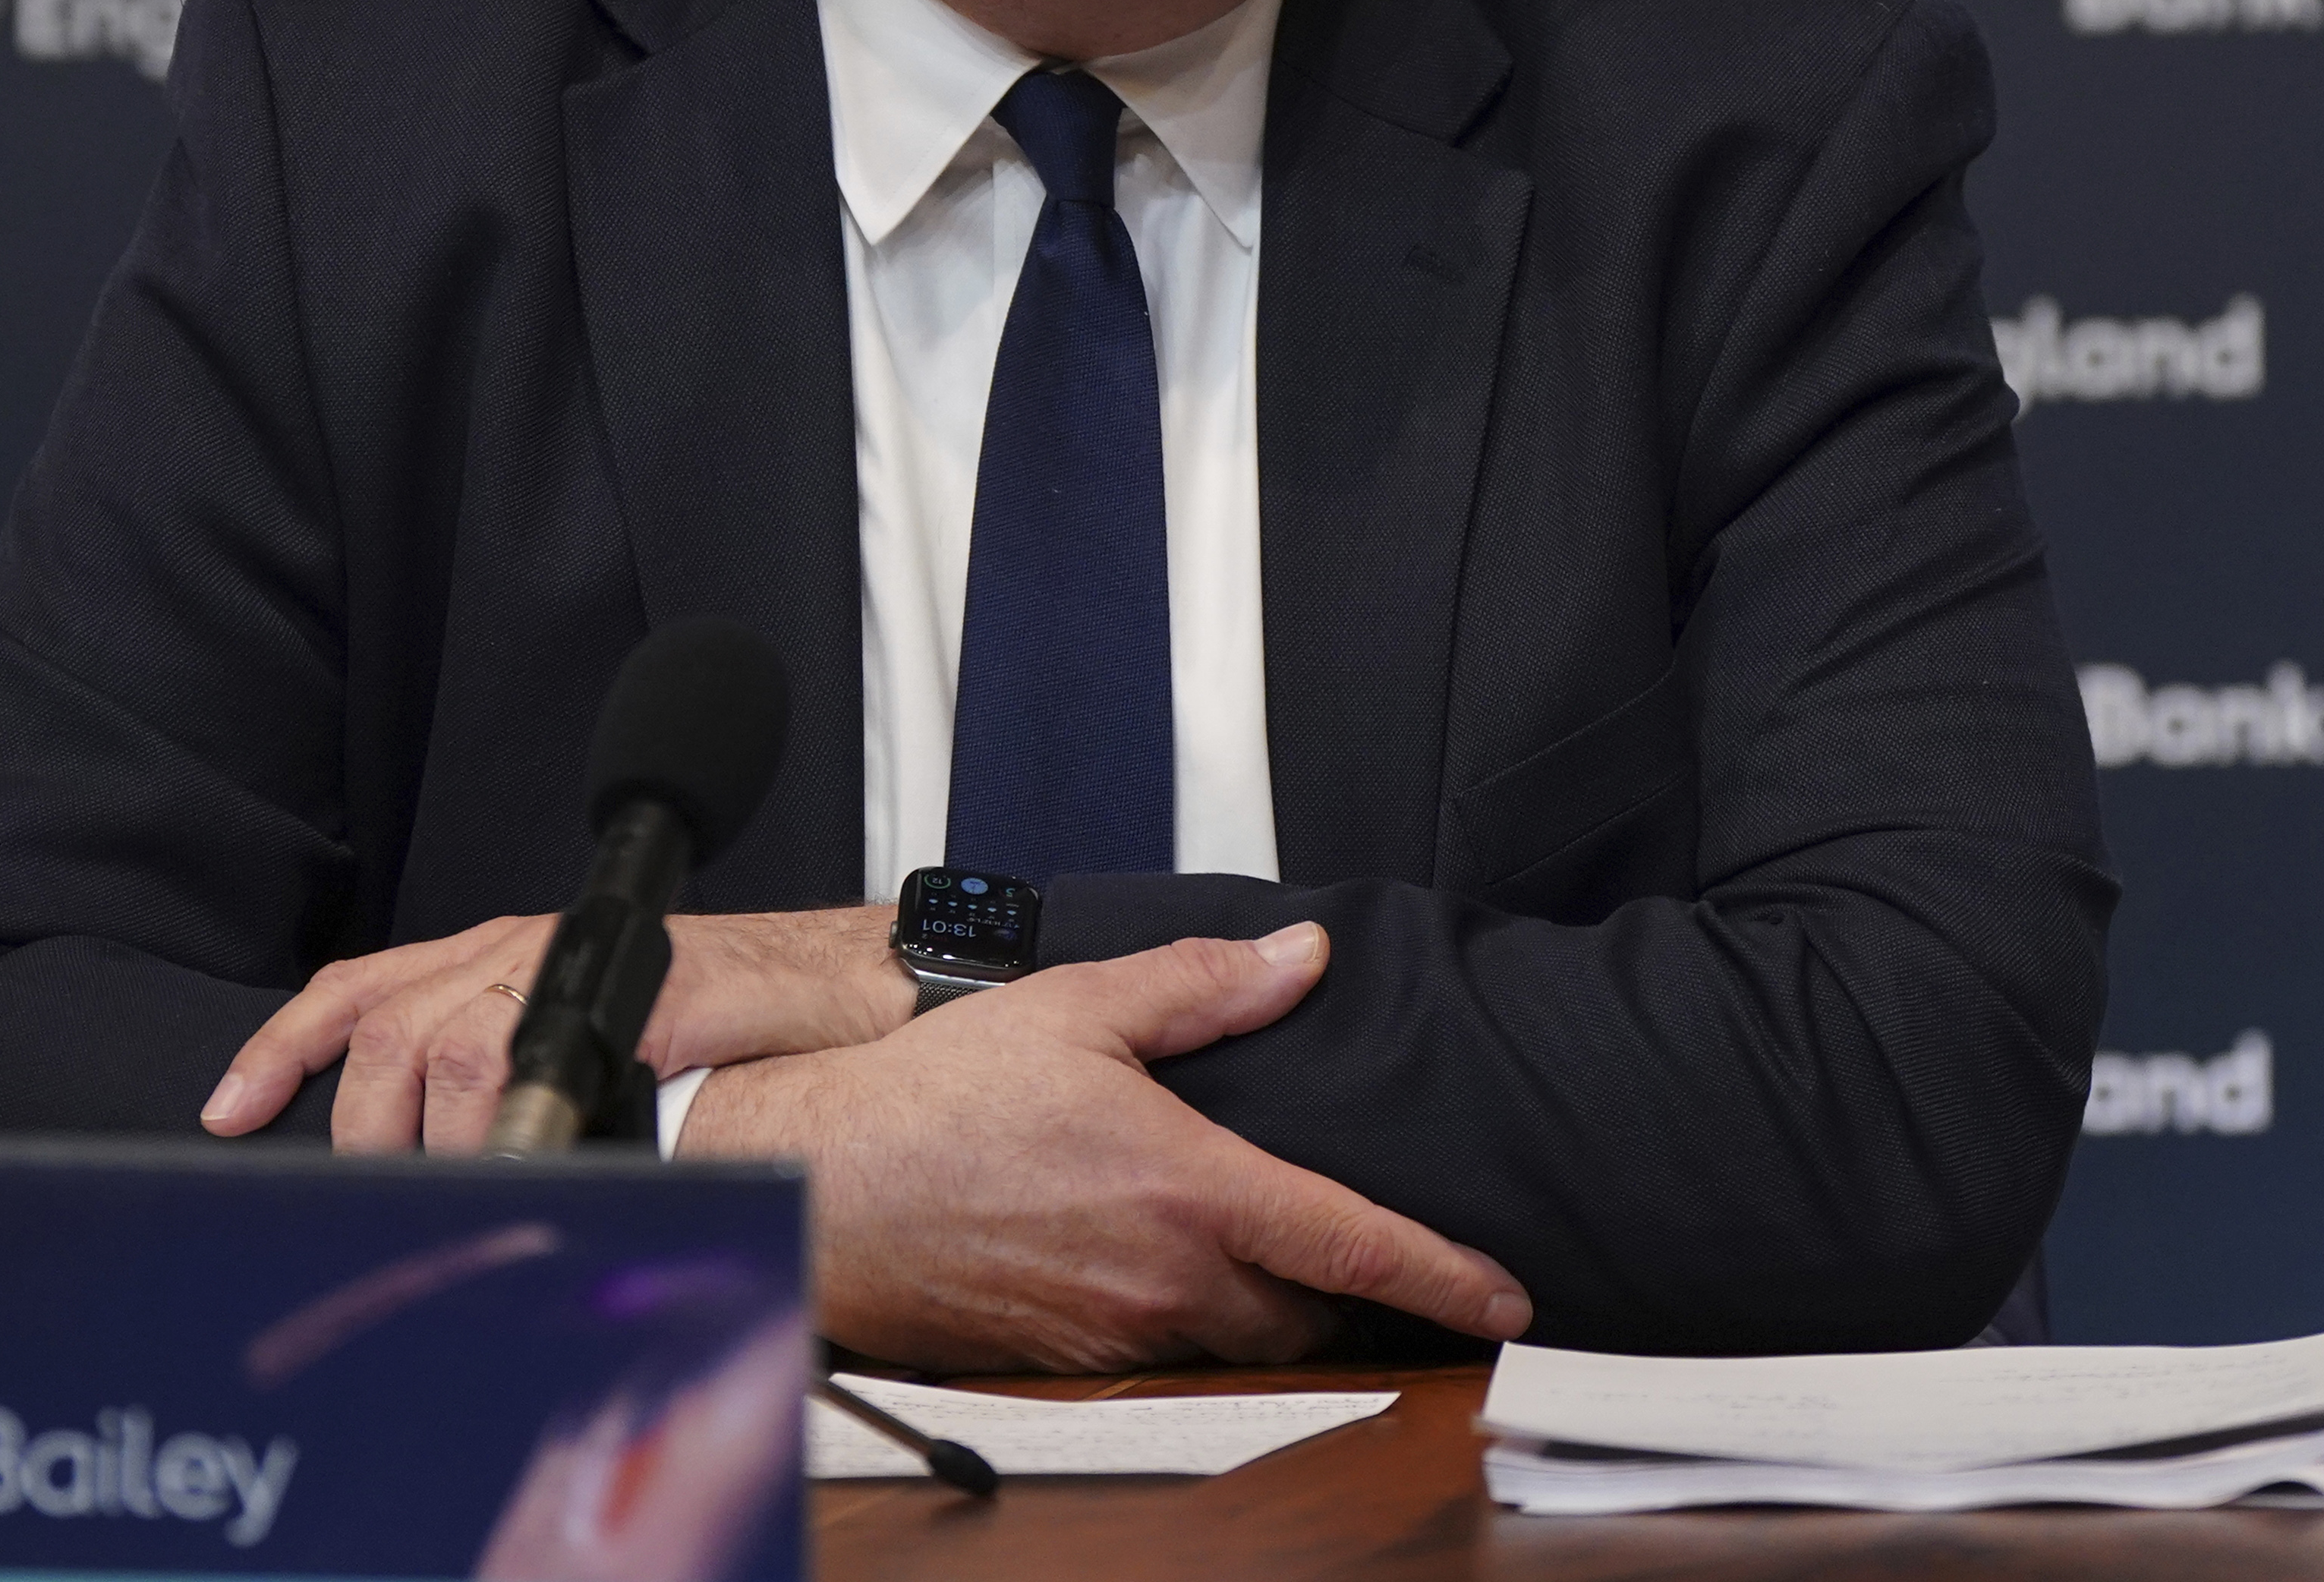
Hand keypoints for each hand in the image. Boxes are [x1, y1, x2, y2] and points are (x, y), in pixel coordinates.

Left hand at [200, 901, 906, 1148]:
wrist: (841, 992)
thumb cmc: (728, 1031)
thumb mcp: (589, 1049)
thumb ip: (513, 1087)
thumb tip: (438, 1171)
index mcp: (501, 956)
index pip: (361, 990)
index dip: (284, 1046)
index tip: (231, 1107)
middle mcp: (523, 948)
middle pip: (388, 1031)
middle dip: (367, 1127)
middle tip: (395, 1194)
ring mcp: (577, 963)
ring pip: (443, 1045)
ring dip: (439, 1139)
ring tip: (467, 1192)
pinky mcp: (633, 988)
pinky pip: (531, 1053)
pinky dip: (507, 1119)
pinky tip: (514, 1156)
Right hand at [678, 923, 1532, 1371]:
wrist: (818, 1188)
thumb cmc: (929, 1101)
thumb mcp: (1075, 1007)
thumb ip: (1201, 984)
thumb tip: (1297, 959)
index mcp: (1187, 1190)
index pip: (1353, 1246)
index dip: (1443, 1275)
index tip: (1505, 1297)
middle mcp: (1165, 1280)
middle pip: (1306, 1313)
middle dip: (1337, 1287)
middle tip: (1342, 1243)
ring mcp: (1117, 1335)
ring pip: (1237, 1341)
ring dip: (1260, 1303)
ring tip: (1246, 1247)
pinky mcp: (1069, 1364)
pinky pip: (1162, 1353)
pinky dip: (1184, 1317)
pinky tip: (1151, 1264)